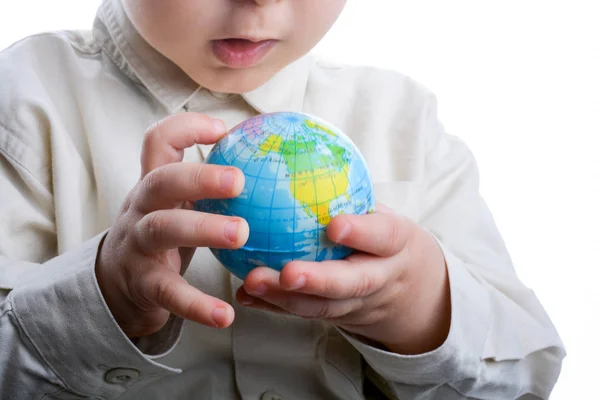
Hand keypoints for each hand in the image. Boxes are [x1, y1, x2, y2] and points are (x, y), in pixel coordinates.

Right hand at [96, 113, 248, 337]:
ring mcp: (138, 245)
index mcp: (154, 184)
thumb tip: (265, 158)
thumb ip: (206, 184)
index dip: (186, 128)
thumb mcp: (176, 203)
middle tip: (240, 181)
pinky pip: (169, 292)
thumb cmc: (163, 234)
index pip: (158, 141)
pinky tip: (225, 314)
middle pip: (161, 181)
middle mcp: (141, 208)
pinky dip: (196, 304)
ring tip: (242, 234)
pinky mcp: (144, 283)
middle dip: (198, 177)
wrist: (117, 284)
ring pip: (163, 229)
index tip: (224, 130)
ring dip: (203, 229)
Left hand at [236, 203, 450, 354]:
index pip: (384, 237)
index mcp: (395, 245)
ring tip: (252, 282)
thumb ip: (351, 190)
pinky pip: (304, 314)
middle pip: (353, 283)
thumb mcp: (382, 211)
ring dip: (286, 298)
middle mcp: (380, 278)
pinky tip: (245, 296)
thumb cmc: (384, 236)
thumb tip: (301, 140)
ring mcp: (359, 303)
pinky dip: (273, 306)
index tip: (335, 226)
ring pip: (325, 307)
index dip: (362, 233)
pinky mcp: (338, 317)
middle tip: (287, 273)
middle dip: (319, 281)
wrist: (412, 289)